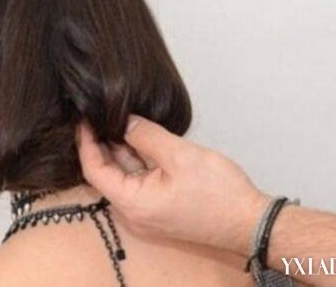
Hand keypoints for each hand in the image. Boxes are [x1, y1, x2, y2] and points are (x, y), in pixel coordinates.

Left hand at [77, 114, 270, 254]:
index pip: (94, 170)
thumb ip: (146, 135)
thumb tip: (124, 120)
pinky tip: (139, 137)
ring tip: (117, 119)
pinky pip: (140, 181)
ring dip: (121, 150)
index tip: (85, 120)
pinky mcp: (159, 208)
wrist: (250, 221)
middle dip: (102, 143)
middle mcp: (133, 211)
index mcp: (132, 202)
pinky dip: (137, 159)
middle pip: (107, 173)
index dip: (86, 143)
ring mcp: (146, 211)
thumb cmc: (218, 192)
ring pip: (125, 175)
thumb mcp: (180, 155)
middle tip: (99, 114)